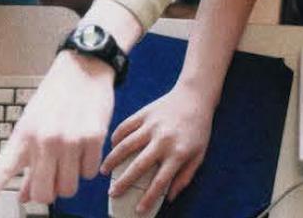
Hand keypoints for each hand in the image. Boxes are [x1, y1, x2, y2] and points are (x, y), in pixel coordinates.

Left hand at [0, 50, 114, 217]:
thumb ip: (28, 161)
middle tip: (53, 173)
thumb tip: (24, 196)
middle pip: (44, 194)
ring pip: (69, 188)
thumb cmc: (56, 94)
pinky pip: (89, 173)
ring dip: (70, 178)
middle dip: (49, 189)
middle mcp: (45, 139)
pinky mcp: (93, 137)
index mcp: (24, 134)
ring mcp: (70, 139)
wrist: (83, 67)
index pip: (2, 171)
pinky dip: (87, 165)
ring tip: (70, 155)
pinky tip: (85, 145)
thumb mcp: (34, 122)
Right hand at [100, 84, 214, 213]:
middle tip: (112, 194)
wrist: (195, 96)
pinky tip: (111, 146)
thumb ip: (185, 176)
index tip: (138, 210)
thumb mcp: (199, 155)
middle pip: (138, 166)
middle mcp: (163, 140)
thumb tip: (169, 197)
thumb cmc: (199, 129)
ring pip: (126, 145)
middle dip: (123, 182)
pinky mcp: (144, 113)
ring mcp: (152, 125)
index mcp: (178, 153)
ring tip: (103, 171)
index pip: (160, 181)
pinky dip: (116, 137)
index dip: (148, 198)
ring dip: (112, 160)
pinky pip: (126, 126)